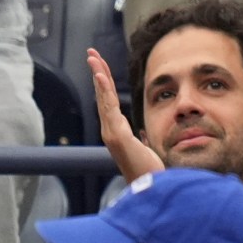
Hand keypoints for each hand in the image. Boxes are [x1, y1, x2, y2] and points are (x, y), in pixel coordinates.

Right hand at [86, 48, 163, 180]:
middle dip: (97, 72)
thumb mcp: (146, 150)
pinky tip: (101, 77)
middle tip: (90, 52)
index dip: (105, 81)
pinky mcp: (117, 137)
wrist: (152, 190)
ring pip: (104, 99)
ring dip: (99, 77)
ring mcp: (112, 134)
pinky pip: (109, 109)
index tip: (100, 63)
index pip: (109, 100)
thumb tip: (142, 134)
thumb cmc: (149, 173)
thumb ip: (141, 140)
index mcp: (117, 131)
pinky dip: (103, 91)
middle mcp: (111, 131)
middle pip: (103, 95)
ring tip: (93, 59)